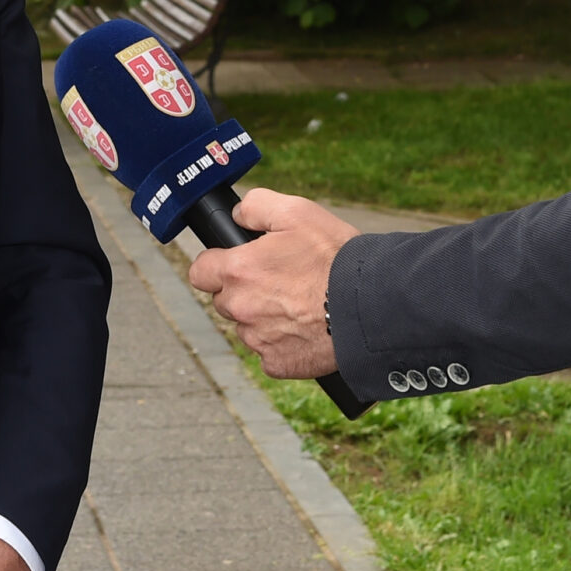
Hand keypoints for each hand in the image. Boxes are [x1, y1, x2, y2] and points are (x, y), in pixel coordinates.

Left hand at [184, 188, 355, 379]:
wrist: (370, 305)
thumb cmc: (335, 257)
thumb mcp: (296, 211)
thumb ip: (255, 207)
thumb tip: (236, 216)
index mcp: (238, 271)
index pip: (200, 271)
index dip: (217, 264)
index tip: (236, 263)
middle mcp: (240, 308)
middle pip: (225, 300)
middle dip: (245, 291)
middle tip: (281, 281)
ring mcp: (257, 339)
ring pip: (248, 328)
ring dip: (263, 318)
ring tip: (300, 304)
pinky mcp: (276, 363)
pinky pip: (270, 353)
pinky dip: (283, 344)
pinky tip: (307, 328)